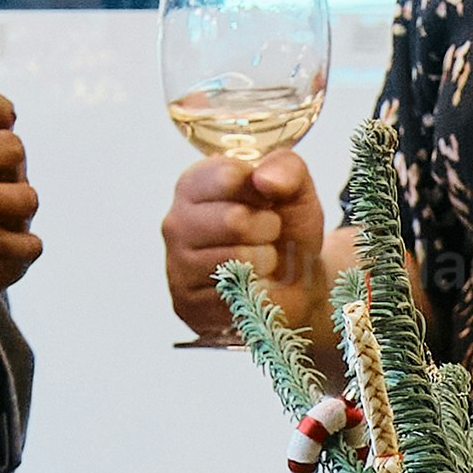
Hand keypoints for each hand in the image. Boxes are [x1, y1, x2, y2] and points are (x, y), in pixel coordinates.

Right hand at [161, 151, 340, 348]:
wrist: (295, 285)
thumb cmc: (287, 230)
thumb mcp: (296, 189)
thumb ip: (286, 169)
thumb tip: (263, 180)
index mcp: (194, 184)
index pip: (229, 176)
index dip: (263, 190)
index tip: (267, 200)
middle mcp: (176, 222)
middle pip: (233, 220)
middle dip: (268, 228)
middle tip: (270, 233)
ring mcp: (177, 265)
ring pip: (235, 260)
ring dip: (266, 260)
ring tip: (263, 259)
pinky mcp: (187, 303)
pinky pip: (234, 295)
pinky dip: (257, 291)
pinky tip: (253, 286)